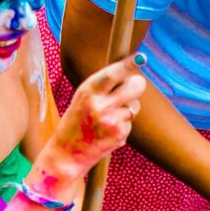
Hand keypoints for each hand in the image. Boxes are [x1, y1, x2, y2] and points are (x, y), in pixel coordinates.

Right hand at [38, 57, 145, 182]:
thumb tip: (132, 75)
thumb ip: (103, 86)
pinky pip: (130, 123)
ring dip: (127, 108)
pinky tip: (108, 130)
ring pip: (134, 105)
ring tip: (109, 116)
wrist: (68, 152)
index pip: (112, 74)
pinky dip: (123, 124)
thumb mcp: (83, 97)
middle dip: (138, 84)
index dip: (128, 65)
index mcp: (88, 92)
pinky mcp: (119, 136)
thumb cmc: (76, 120)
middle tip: (135, 84)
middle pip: (134, 87)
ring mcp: (112, 122)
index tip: (141, 58)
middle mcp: (101, 106)